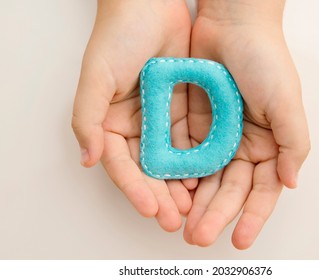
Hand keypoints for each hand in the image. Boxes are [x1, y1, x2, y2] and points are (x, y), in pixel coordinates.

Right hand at [72, 0, 195, 231]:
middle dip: (161, 196)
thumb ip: (87, 118)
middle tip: (176, 220)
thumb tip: (88, 159)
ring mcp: (158, 118)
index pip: (122, 165)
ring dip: (180, 183)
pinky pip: (189, 139)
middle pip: (147, 168)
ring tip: (193, 208)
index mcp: (109, 123)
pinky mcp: (181, 108)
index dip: (135, 189)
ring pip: (170, 159)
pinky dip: (196, 159)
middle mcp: (134, 125)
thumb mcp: (96, 77)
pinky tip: (205, 176)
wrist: (152, 4)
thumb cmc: (118, 36)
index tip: (151, 209)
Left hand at [184, 0, 310, 248]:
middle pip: (229, 188)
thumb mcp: (286, 101)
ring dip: (195, 201)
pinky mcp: (193, 125)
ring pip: (205, 178)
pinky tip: (172, 192)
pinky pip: (186, 155)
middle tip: (198, 236)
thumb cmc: (265, 59)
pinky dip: (180, 175)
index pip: (261, 190)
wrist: (231, 24)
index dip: (252, 216)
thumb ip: (293, 144)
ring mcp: (217, 137)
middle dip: (215, 214)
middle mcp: (243, 145)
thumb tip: (292, 183)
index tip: (238, 239)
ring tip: (182, 223)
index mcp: (269, 144)